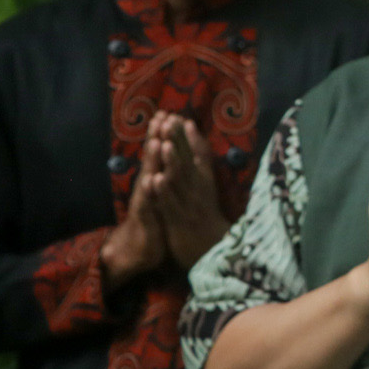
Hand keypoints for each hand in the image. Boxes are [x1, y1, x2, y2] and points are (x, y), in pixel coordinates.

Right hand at [101, 131, 168, 289]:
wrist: (137, 249)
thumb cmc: (153, 218)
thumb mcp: (160, 194)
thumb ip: (163, 174)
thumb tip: (167, 154)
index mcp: (155, 179)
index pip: (159, 153)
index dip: (163, 134)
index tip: (168, 112)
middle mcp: (147, 186)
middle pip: (152, 159)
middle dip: (156, 138)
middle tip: (160, 117)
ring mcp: (144, 200)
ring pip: (148, 176)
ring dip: (152, 160)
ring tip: (158, 142)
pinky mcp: (144, 217)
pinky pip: (147, 202)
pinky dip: (148, 191)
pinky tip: (150, 180)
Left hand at [148, 113, 234, 269]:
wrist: (213, 251)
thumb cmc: (205, 215)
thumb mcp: (206, 184)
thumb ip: (198, 158)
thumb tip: (191, 129)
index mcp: (206, 182)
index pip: (199, 155)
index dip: (187, 137)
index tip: (176, 117)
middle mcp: (199, 191)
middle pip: (187, 163)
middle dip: (177, 143)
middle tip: (168, 122)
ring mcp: (189, 206)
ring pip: (179, 182)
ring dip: (171, 164)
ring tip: (163, 145)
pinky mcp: (179, 222)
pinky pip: (169, 205)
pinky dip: (163, 192)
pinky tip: (156, 180)